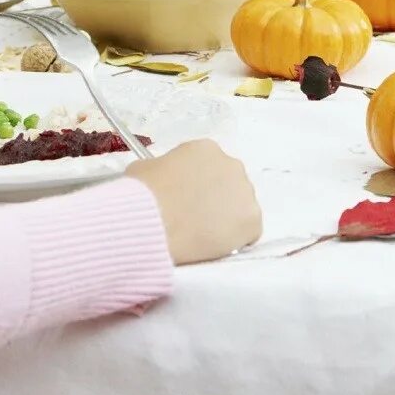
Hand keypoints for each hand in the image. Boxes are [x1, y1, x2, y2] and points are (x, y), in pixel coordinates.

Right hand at [127, 140, 261, 264]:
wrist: (151, 222)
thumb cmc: (142, 194)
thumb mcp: (144, 169)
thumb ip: (162, 170)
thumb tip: (163, 180)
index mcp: (206, 149)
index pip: (207, 167)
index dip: (196, 186)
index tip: (185, 200)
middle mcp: (232, 165)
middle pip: (228, 185)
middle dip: (215, 200)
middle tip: (195, 218)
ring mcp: (246, 192)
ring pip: (239, 208)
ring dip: (226, 219)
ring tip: (202, 235)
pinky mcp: (253, 220)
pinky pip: (247, 232)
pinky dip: (234, 240)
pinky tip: (214, 245)